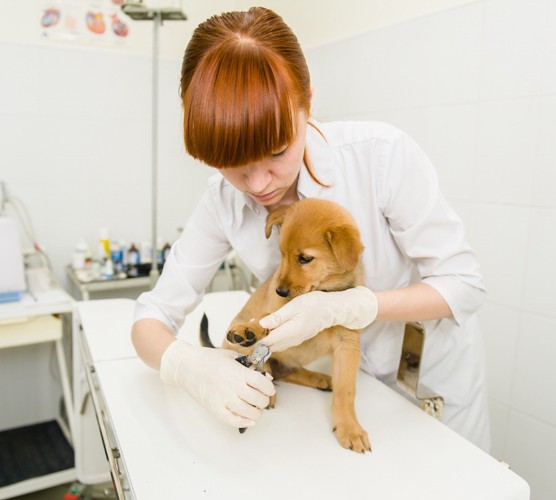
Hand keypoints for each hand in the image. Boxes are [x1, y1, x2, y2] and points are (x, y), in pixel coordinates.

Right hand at [160, 341, 275, 428]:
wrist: (187, 366)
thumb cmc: (210, 359)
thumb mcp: (231, 356)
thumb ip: (248, 365)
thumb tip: (265, 377)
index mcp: (236, 371)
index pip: (260, 382)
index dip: (269, 388)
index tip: (270, 389)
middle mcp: (230, 385)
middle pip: (257, 399)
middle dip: (264, 401)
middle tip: (263, 399)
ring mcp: (222, 398)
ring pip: (247, 412)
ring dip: (257, 414)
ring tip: (257, 411)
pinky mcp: (214, 408)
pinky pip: (231, 420)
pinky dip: (243, 422)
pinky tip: (249, 420)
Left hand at [259, 286, 377, 351]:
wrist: (333, 309)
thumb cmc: (314, 304)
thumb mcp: (294, 306)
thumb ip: (277, 317)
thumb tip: (261, 324)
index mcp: (290, 332)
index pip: (267, 342)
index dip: (255, 340)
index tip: (246, 336)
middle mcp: (293, 339)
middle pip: (270, 346)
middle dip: (258, 341)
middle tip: (248, 333)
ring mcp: (296, 340)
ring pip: (276, 345)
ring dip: (266, 340)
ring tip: (257, 331)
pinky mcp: (299, 338)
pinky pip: (282, 342)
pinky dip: (274, 339)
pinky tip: (270, 330)